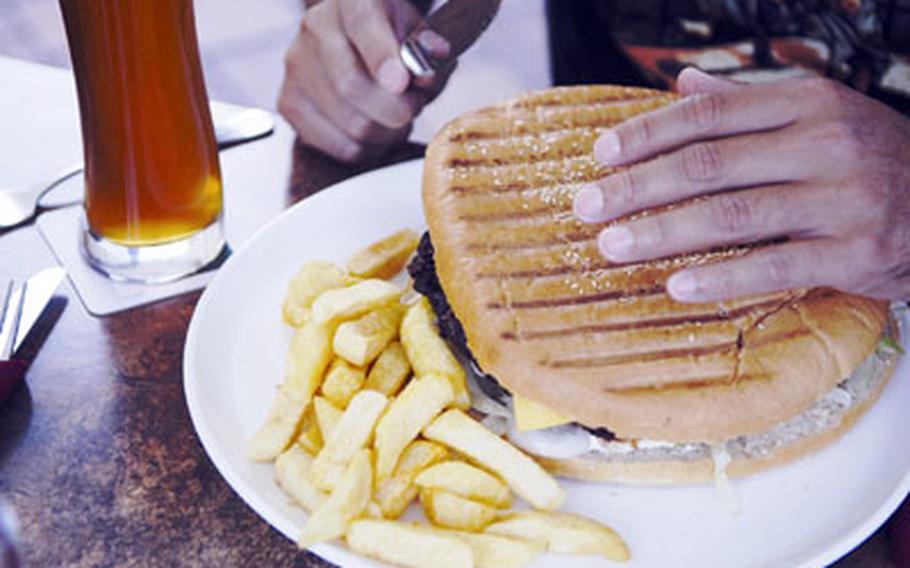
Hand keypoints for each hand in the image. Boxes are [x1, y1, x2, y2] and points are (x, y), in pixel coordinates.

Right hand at [278, 0, 453, 161]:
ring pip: (352, 124)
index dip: (382, 57)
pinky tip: (374, 131)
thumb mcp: (416, 33)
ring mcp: (296, 67)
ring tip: (394, 117)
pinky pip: (340, 147)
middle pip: (353, 85)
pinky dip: (368, 150)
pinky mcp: (289, 103)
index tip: (402, 84)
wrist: (354, 44)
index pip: (362, 24)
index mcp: (351, 0)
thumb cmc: (391, 39)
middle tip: (412, 108)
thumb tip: (425, 74)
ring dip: (387, 132)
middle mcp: (314, 28)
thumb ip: (427, 50)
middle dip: (396, 109)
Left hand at [573, 68, 909, 302]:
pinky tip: (677, 285)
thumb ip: (749, 102)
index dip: (648, 133)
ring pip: (732, 214)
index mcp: (806, 103)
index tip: (600, 154)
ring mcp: (841, 197)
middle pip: (708, 164)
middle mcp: (823, 143)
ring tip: (612, 245)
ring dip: (663, 232)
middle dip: (637, 187)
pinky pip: (776, 265)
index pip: (708, 113)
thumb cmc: (871, 157)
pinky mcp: (854, 251)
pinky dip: (722, 276)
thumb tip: (684, 83)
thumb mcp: (819, 114)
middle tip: (585, 206)